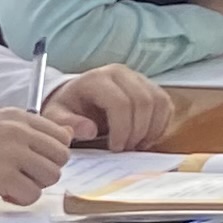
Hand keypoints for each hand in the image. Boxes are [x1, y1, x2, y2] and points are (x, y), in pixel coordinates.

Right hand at [0, 108, 74, 209]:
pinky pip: (33, 195)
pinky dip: (17, 199)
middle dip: (43, 171)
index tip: (27, 162)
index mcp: (14, 116)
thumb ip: (29, 133)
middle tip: (16, 175)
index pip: (60, 136)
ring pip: (51, 177)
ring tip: (4, 183)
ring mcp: (11, 153)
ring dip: (31, 186)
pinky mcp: (4, 177)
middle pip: (61, 157)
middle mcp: (16, 130)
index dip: (47, 155)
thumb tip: (69, 135)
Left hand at [45, 65, 173, 150]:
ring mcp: (138, 78)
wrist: (76, 97)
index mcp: (97, 79)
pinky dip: (160, 125)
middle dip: (138, 131)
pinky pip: (166, 105)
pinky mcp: (150, 86)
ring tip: (135, 146)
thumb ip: (67, 123)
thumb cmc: (67, 108)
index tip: (115, 149)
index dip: (122, 129)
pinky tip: (145, 138)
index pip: (120, 103)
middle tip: (127, 150)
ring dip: (151, 129)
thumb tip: (89, 130)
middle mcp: (121, 73)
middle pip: (143, 102)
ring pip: (159, 103)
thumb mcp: (57, 116)